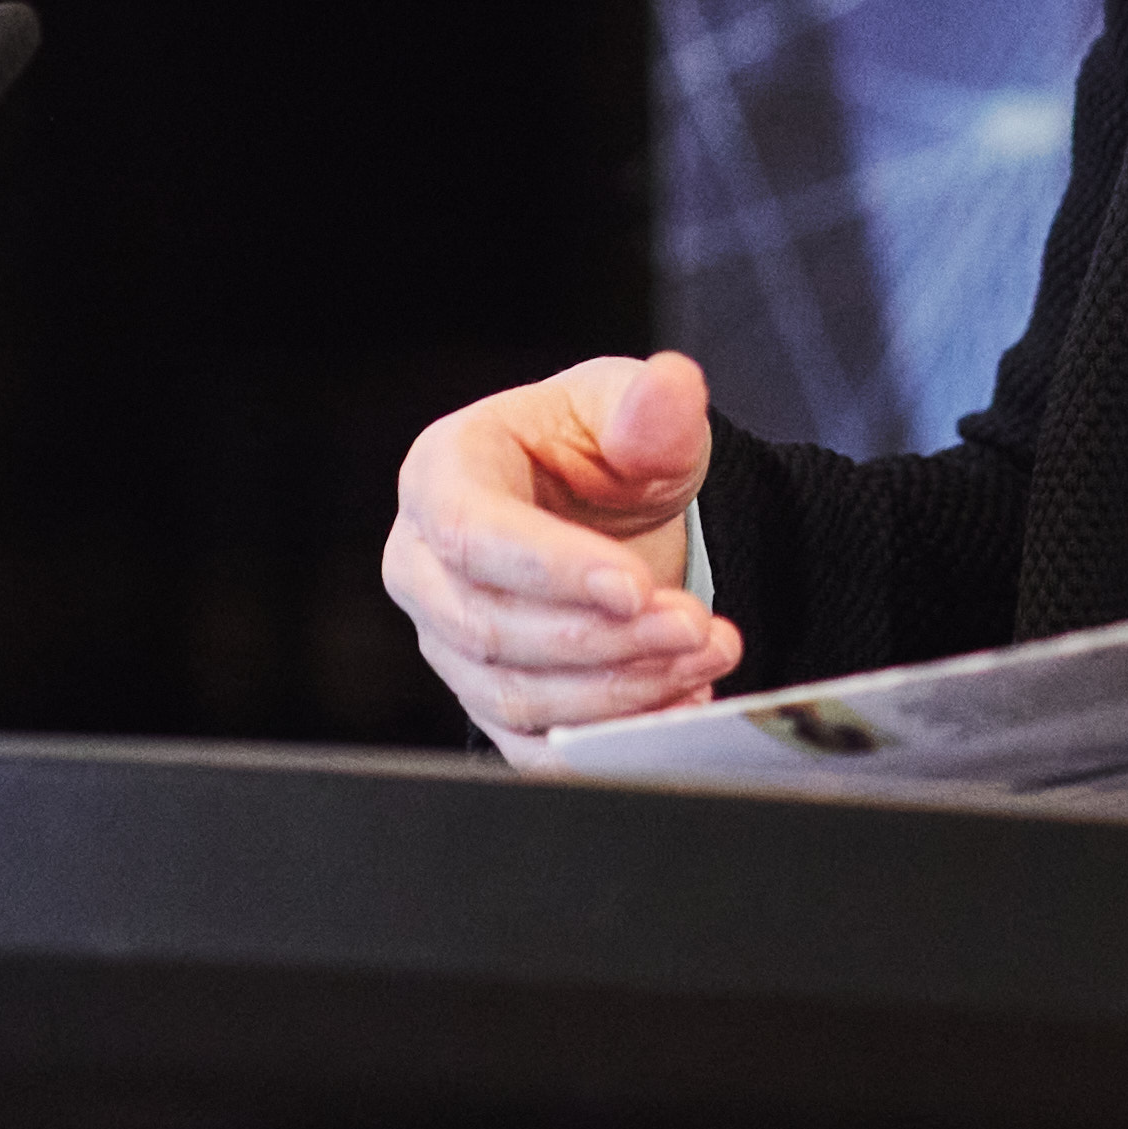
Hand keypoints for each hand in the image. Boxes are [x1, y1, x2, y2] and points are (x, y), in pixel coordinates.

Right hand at [384, 351, 743, 754]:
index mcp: (442, 473)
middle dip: (602, 638)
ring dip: (618, 690)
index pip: (472, 532)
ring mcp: (447, 640)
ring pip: (513, 693)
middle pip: (489, 626)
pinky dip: (605, 738)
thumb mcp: (634, 411)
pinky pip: (533, 742)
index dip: (551, 568)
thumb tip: (672, 387)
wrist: (609, 511)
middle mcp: (424, 564)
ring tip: (703, 658)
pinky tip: (676, 706)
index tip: (636, 588)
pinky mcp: (484, 698)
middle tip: (695, 626)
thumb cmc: (600, 449)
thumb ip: (653, 406)